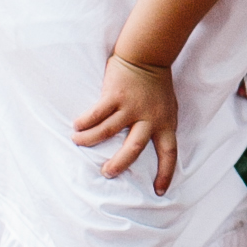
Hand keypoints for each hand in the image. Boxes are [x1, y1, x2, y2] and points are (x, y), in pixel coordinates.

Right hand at [74, 53, 179, 191]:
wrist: (148, 55)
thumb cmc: (157, 85)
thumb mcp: (167, 108)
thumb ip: (159, 126)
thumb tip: (151, 149)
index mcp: (165, 123)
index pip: (169, 152)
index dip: (165, 173)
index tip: (159, 191)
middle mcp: (149, 118)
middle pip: (135, 147)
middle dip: (120, 163)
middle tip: (107, 173)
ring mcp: (131, 106)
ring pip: (108, 131)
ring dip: (90, 140)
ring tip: (78, 142)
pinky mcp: (115, 95)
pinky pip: (97, 113)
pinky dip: (85, 122)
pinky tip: (77, 127)